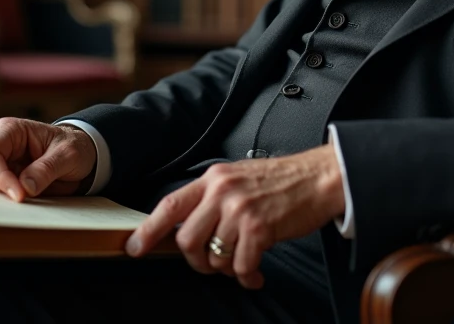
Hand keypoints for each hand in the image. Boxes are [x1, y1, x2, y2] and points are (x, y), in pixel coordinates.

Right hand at [0, 118, 96, 201]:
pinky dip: (5, 202)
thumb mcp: (68, 154)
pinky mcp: (3, 182)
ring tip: (29, 195)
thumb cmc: (73, 147)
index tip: (19, 196)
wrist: (80, 156)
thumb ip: (47, 168)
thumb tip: (26, 187)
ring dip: (2, 197)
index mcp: (10, 130)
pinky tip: (25, 200)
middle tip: (26, 197)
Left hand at [124, 144, 344, 289]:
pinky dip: (246, 275)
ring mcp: (240, 209)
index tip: (134, 248)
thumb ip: (213, 198)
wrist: (320, 178)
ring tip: (243, 264)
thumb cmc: (282, 182)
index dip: (148, 230)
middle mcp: (222, 191)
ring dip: (226, 269)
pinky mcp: (259, 228)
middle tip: (213, 264)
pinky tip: (256, 273)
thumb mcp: (239, 178)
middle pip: (186, 239)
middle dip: (197, 261)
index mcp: (214, 178)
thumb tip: (189, 228)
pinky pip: (239, 266)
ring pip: (214, 257)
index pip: (170, 204)